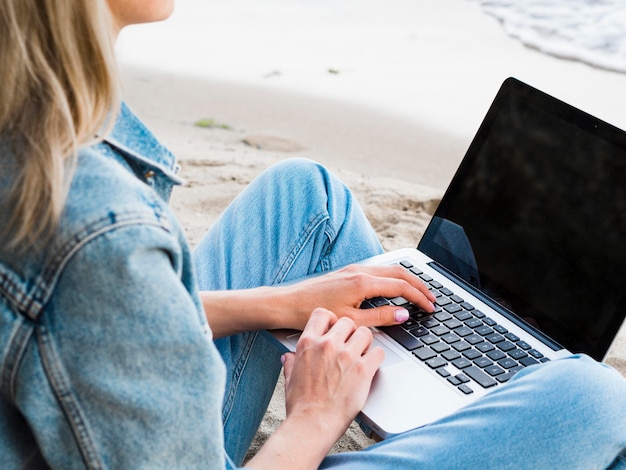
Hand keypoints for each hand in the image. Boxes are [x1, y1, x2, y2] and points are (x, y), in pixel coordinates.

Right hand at [282, 308, 383, 447]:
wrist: (312, 424)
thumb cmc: (301, 405)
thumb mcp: (290, 378)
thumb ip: (291, 363)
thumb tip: (288, 357)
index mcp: (308, 343)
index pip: (323, 314)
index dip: (332, 319)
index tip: (335, 327)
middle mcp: (327, 345)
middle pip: (347, 321)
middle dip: (351, 332)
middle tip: (351, 344)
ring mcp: (346, 355)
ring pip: (365, 332)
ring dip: (366, 343)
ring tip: (363, 354)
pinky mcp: (363, 369)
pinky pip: (378, 352)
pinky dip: (377, 358)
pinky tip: (371, 366)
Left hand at [286, 264, 435, 329]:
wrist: (287, 304)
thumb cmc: (313, 313)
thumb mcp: (351, 321)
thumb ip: (380, 318)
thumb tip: (403, 314)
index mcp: (363, 282)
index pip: (401, 287)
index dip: (419, 297)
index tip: (430, 307)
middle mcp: (360, 271)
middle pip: (399, 273)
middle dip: (419, 285)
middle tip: (432, 299)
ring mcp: (352, 270)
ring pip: (389, 270)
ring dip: (406, 280)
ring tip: (418, 293)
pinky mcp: (346, 273)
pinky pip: (378, 271)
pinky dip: (393, 278)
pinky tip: (394, 288)